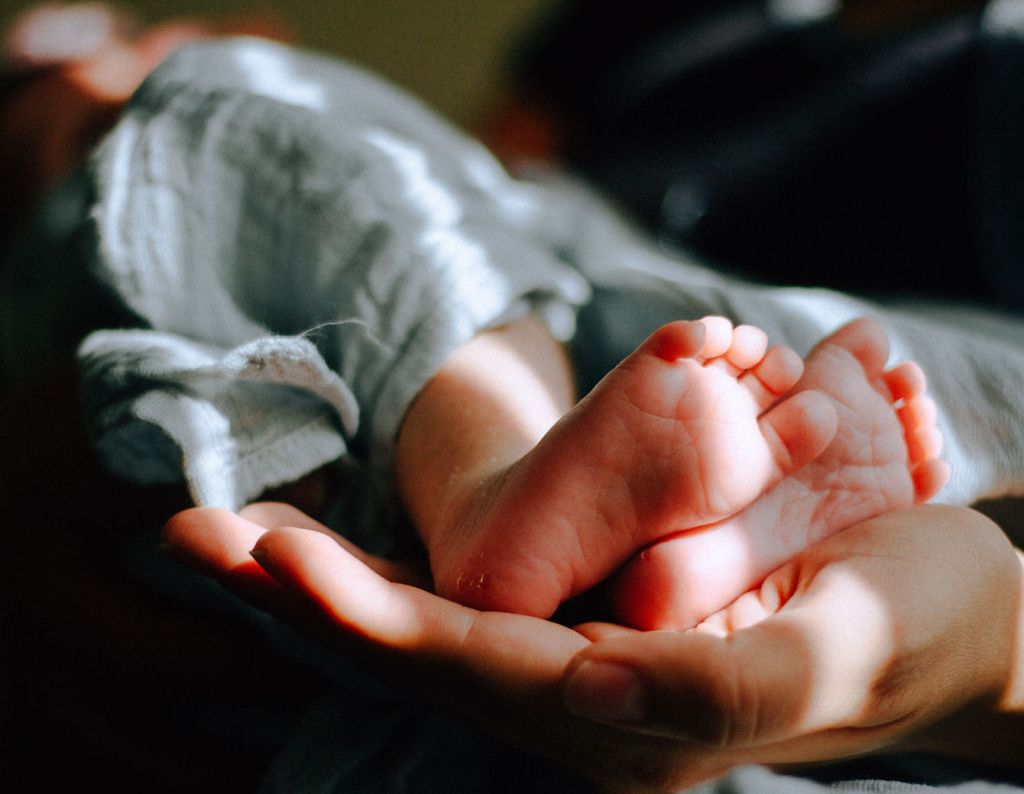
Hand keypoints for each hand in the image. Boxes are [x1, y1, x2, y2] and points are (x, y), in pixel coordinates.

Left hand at [162, 503, 1023, 791]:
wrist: (945, 623)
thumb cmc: (908, 624)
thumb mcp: (834, 650)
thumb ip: (715, 680)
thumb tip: (589, 677)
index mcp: (632, 721)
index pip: (466, 667)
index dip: (362, 611)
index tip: (268, 552)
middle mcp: (584, 706)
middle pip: (411, 652)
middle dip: (299, 597)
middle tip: (188, 533)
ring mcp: (579, 669)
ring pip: (420, 629)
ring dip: (320, 583)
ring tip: (222, 533)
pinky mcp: (589, 626)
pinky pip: (463, 605)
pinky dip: (382, 572)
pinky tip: (327, 545)